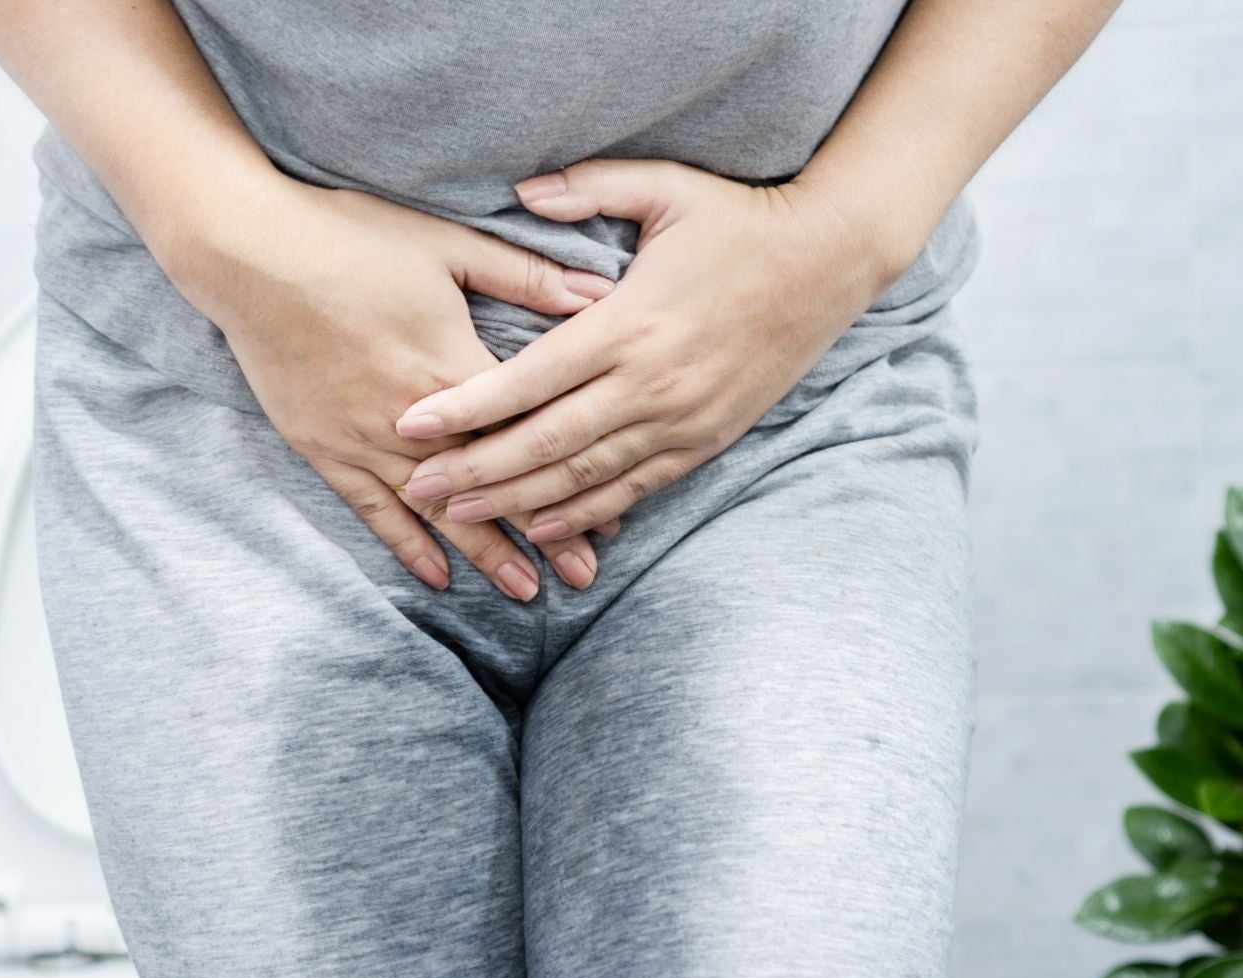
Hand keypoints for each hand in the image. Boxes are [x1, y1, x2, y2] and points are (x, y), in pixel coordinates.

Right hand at [159, 177, 621, 598]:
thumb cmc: (351, 238)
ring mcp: (364, 439)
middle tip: (584, 580)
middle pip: (489, 487)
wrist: (250, 254)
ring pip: (435, 511)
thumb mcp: (448, 245)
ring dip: (482, 552)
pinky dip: (406, 545)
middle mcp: (413, 419)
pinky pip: (372, 508)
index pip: (527, 439)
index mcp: (453, 368)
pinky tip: (437, 577)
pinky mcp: (324, 448)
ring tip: (525, 593)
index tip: (612, 517)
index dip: (571, 479)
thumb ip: (526, 275)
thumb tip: (602, 292)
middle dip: (539, 537)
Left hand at [392, 158, 898, 540]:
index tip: (410, 424)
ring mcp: (681, 419)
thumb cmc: (740, 219)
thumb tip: (519, 189)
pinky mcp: (706, 439)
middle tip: (415, 486)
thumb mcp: (666, 187)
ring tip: (459, 513)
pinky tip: (542, 525)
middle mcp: (651, 383)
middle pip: (545, 442)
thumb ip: (588, 188)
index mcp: (629, 323)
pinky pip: (635, 488)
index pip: (529, 378)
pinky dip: (586, 513)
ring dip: (517, 501)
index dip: (466, 407)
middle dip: (474, 469)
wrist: (831, 260)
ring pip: (584, 476)